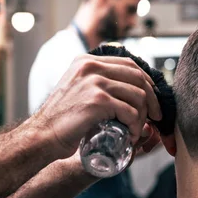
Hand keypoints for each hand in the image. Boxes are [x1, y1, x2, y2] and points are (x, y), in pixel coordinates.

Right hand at [29, 55, 162, 158]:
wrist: (42, 136)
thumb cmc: (62, 120)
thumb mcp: (78, 90)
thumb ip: (98, 84)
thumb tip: (133, 92)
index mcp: (87, 61)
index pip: (129, 64)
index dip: (147, 82)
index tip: (153, 99)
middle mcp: (91, 66)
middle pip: (138, 77)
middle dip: (152, 99)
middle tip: (155, 117)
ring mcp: (94, 82)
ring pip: (138, 95)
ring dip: (143, 116)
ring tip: (136, 130)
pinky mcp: (97, 101)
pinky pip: (130, 111)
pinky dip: (136, 126)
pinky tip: (131, 135)